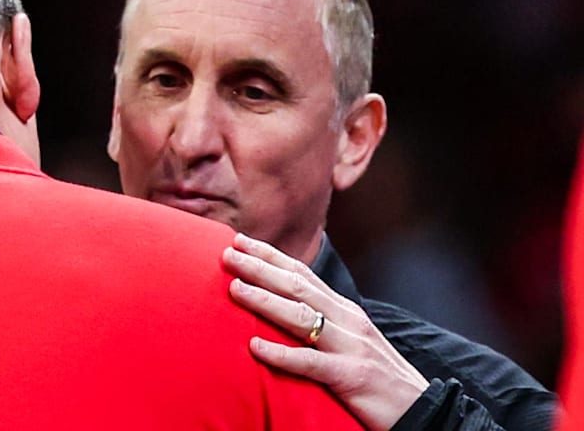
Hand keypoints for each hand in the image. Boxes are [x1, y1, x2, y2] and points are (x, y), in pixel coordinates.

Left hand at [222, 232, 429, 430]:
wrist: (424, 410)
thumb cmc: (377, 375)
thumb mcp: (348, 339)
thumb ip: (320, 321)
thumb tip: (281, 307)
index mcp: (344, 309)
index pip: (302, 274)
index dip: (270, 255)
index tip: (239, 240)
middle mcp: (347, 320)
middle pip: (297, 286)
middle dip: (259, 267)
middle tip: (226, 253)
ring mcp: (350, 346)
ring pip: (301, 316)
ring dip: (265, 300)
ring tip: (234, 289)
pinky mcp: (351, 377)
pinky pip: (311, 363)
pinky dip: (282, 354)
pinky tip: (256, 348)